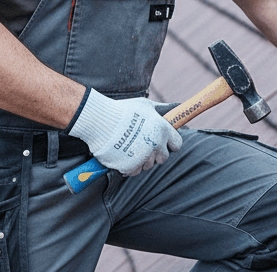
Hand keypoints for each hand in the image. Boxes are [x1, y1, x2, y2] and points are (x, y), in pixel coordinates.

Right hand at [67, 89, 181, 175]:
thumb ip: (162, 109)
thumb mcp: (145, 105)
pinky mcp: (131, 167)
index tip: (161, 141)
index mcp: (162, 129)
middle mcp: (156, 144)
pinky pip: (135, 171)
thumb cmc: (121, 110)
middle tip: (141, 144)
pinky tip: (122, 154)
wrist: (99, 120)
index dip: (169, 143)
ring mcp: (144, 157)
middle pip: (163, 157)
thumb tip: (177, 107)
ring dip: (141, 159)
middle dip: (155, 153)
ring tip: (128, 146)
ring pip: (148, 165)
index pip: (177, 144)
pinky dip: (129, 166)